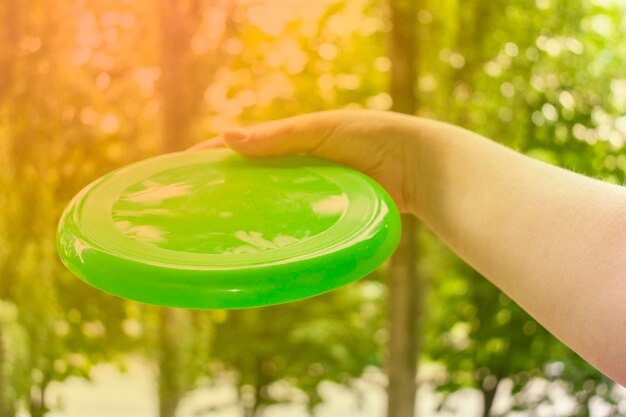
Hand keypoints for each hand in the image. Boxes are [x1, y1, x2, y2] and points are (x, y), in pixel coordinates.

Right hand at [189, 110, 419, 212]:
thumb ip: (277, 137)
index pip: (239, 149)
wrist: (415, 165)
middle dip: (219, 191)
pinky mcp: (325, 216)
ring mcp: (309, 194)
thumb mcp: (319, 130)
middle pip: (248, 181)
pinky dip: (271, 233)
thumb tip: (225, 137)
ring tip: (211, 232)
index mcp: (289, 142)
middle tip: (187, 208)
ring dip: (242, 217)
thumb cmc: (368, 136)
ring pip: (267, 208)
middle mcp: (294, 169)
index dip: (209, 158)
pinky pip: (292, 226)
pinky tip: (255, 246)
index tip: (177, 171)